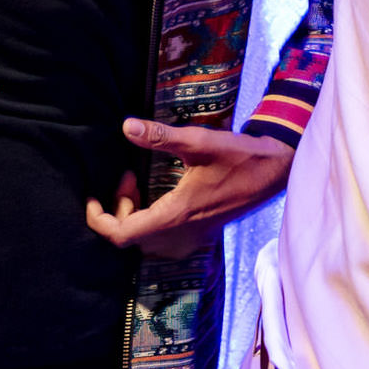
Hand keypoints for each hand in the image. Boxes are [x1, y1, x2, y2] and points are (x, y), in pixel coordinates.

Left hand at [84, 118, 294, 259]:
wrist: (275, 170)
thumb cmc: (240, 156)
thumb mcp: (199, 142)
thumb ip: (161, 136)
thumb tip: (127, 126)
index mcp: (176, 215)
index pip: (122, 235)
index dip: (99, 220)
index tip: (93, 198)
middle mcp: (181, 235)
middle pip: (130, 238)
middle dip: (119, 209)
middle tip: (128, 175)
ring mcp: (192, 239)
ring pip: (145, 242)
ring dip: (134, 216)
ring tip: (139, 184)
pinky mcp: (200, 236)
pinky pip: (162, 241)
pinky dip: (149, 221)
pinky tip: (157, 196)